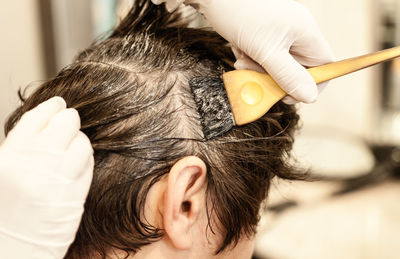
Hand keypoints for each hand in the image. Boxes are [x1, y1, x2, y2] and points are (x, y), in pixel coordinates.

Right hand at [0, 97, 93, 258]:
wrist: (13, 248)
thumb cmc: (4, 209)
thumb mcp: (2, 170)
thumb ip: (22, 146)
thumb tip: (45, 121)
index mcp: (10, 158)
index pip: (37, 119)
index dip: (51, 107)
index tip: (58, 103)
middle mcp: (35, 167)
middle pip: (66, 124)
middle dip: (68, 120)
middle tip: (68, 122)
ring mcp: (58, 181)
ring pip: (82, 143)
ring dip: (79, 141)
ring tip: (72, 147)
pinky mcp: (76, 196)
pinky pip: (88, 166)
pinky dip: (85, 160)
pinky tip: (77, 163)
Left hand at [152, 0, 334, 103]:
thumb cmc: (240, 14)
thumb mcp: (265, 51)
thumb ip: (288, 76)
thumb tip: (310, 98)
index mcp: (306, 33)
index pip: (325, 65)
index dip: (311, 85)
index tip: (288, 94)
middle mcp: (296, 32)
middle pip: (297, 69)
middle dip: (274, 77)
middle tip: (256, 76)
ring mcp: (280, 33)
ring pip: (277, 66)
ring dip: (259, 69)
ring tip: (243, 60)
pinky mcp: (264, 34)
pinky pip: (264, 57)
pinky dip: (251, 59)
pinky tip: (240, 50)